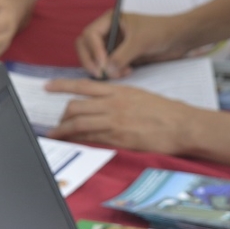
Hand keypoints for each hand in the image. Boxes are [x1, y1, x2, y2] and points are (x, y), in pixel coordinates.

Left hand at [45, 78, 196, 153]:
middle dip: (62, 116)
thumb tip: (104, 103)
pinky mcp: (119, 138)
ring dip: (63, 130)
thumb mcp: (140, 96)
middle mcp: (113, 103)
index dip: (61, 85)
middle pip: (75, 106)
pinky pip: (91, 138)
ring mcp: (115, 121)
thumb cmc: (166, 112)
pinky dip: (78, 140)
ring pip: (78, 122)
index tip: (47, 86)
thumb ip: (119, 98)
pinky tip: (73, 143)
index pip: (83, 85)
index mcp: (119, 90)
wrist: (182, 125)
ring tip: (56, 136)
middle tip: (57, 124)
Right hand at [75, 10, 193, 78]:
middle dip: (91, 61)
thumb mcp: (140, 41)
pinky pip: (108, 66)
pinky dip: (113, 72)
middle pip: (86, 46)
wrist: (178, 39)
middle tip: (100, 74)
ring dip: (104, 68)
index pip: (90, 35)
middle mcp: (108, 31)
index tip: (103, 64)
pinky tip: (127, 72)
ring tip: (119, 73)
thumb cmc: (161, 31)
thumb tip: (106, 69)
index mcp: (110, 20)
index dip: (93, 50)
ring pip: (96, 59)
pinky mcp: (120, 56)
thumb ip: (122, 55)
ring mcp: (114, 44)